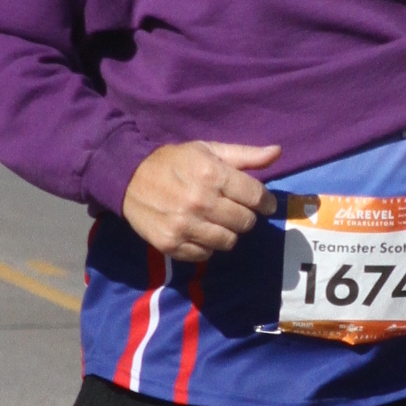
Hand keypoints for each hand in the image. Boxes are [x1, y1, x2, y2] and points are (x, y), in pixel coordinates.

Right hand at [122, 140, 281, 262]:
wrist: (128, 178)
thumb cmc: (174, 161)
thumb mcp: (208, 150)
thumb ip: (244, 155)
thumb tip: (277, 153)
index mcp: (212, 174)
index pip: (256, 197)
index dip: (265, 202)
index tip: (263, 203)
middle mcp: (200, 202)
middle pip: (246, 222)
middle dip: (244, 215)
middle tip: (233, 208)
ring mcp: (185, 226)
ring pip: (229, 242)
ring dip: (227, 232)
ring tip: (216, 220)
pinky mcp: (172, 245)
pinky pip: (206, 255)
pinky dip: (207, 245)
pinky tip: (198, 230)